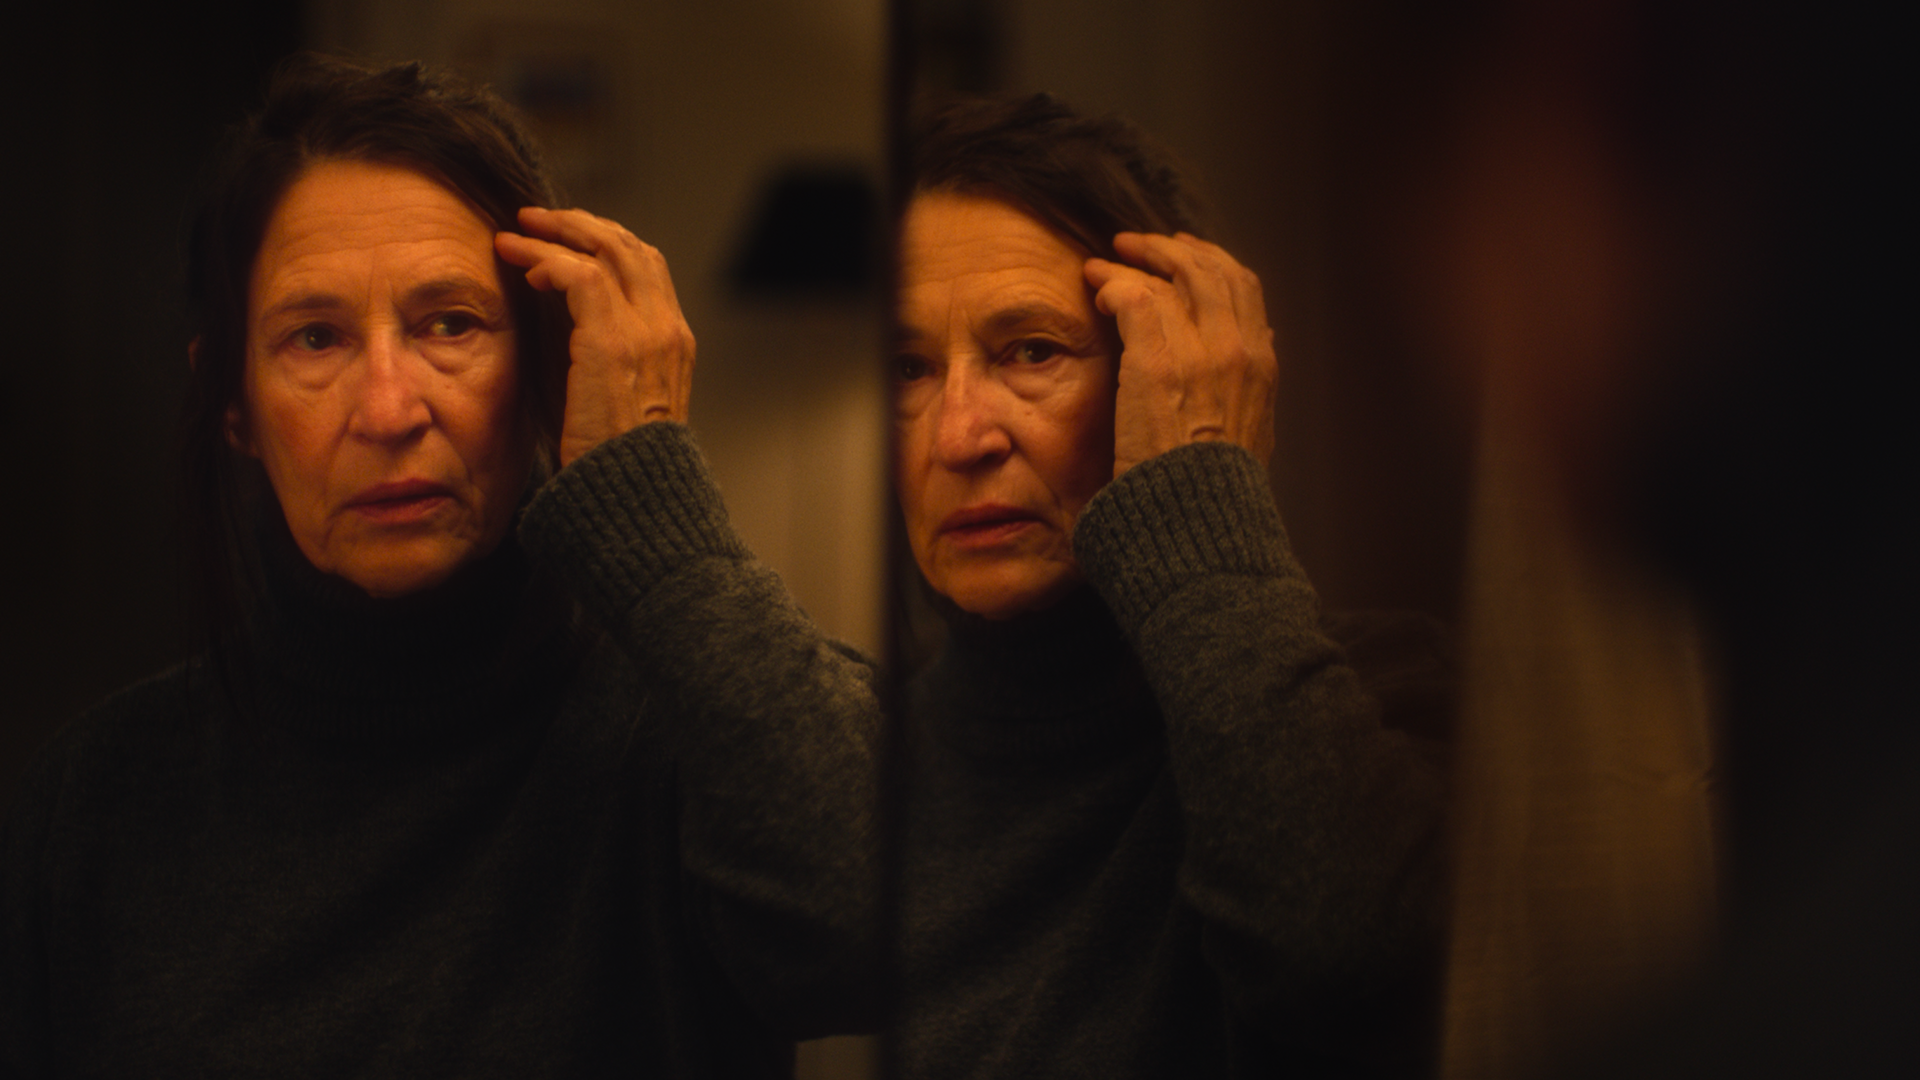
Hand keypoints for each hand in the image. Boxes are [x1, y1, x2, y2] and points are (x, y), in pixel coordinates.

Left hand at [495, 207, 694, 465]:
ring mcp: (646, 333)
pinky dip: (546, 260)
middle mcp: (668, 329)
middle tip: (536, 218)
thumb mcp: (616, 403)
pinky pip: (580, 275)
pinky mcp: (612, 341)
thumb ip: (600, 360)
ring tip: (518, 231)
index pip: (646, 267)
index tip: (563, 240)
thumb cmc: (613, 465)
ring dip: (557, 233)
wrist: (632, 502)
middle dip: (580, 224)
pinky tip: (521, 263)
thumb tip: (558, 330)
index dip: (604, 244)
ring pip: (607, 249)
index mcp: (673, 343)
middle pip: (631, 246)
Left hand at [1084, 233, 1276, 477]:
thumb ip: (1249, 389)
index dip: (1210, 261)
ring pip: (1170, 277)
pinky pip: (1134, 297)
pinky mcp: (1157, 362)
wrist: (1198, 523)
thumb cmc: (1211, 493)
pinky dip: (1113, 285)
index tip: (1184, 254)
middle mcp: (1238, 349)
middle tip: (1135, 245)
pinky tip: (1096, 291)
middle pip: (1209, 269)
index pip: (1243, 286)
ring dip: (1133, 262)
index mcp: (1261, 366)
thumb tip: (1255, 355)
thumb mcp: (1251, 434)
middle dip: (1169, 249)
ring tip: (1105, 261)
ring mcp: (1200, 353)